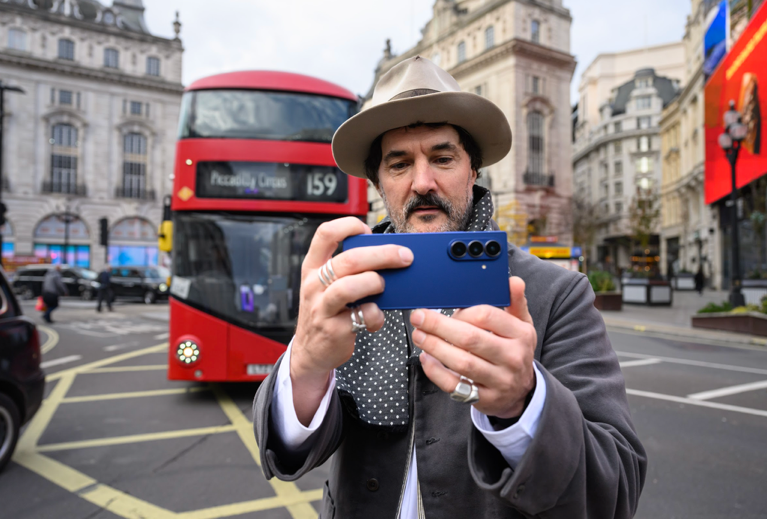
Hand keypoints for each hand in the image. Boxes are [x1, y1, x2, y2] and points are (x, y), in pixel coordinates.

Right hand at [290, 217, 413, 423]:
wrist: (310, 352)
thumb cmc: (326, 312)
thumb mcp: (326, 286)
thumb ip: (348, 271)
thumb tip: (387, 256)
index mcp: (313, 268)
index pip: (325, 234)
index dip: (349, 226)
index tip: (368, 231)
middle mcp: (314, 285)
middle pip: (348, 260)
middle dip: (383, 254)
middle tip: (404, 257)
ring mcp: (322, 308)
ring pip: (349, 287)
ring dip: (375, 283)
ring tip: (383, 287)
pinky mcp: (334, 329)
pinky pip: (361, 316)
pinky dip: (376, 315)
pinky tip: (376, 316)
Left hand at [410, 277, 536, 418]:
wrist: (522, 391)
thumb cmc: (514, 350)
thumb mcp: (522, 325)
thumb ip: (515, 302)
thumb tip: (514, 281)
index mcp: (520, 334)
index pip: (487, 316)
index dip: (462, 312)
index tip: (449, 309)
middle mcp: (512, 358)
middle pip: (470, 339)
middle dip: (439, 327)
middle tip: (419, 318)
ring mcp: (499, 380)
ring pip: (462, 363)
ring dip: (435, 347)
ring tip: (419, 335)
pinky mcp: (484, 398)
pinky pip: (455, 385)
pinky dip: (435, 372)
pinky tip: (426, 358)